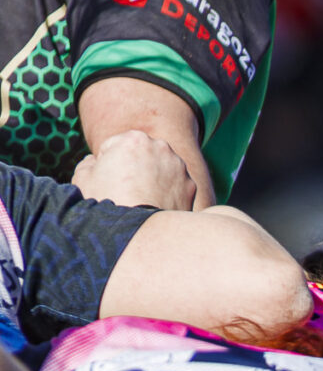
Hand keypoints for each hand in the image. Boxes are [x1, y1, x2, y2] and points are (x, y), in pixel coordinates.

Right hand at [70, 128, 204, 210]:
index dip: (107, 164)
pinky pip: (174, 187)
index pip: (115, 146)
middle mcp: (162, 147)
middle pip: (141, 156)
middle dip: (133, 168)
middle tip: (125, 191)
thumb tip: (94, 161)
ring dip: (152, 180)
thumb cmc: (108, 202)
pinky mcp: (191, 187)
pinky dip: (167, 194)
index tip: (108, 181)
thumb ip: (88, 164)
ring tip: (141, 200)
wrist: (141, 232)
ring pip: (160, 170)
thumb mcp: (83, 179)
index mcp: (135, 139)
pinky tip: (156, 206)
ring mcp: (180, 167)